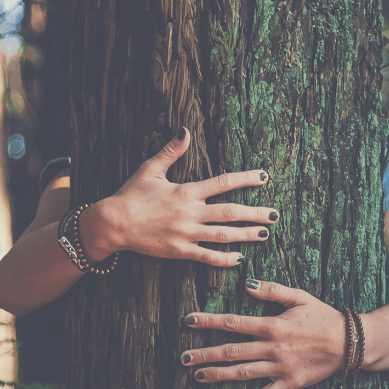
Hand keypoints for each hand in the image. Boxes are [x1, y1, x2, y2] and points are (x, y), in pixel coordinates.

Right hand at [81, 127, 279, 266]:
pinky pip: (206, 257)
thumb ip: (172, 151)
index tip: (264, 177)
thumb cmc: (131, 194)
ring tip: (264, 234)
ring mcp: (186, 234)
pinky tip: (239, 258)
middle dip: (255, 213)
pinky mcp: (179, 251)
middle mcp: (190, 213)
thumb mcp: (150, 168)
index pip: (223, 183)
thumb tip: (185, 130)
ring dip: (245, 235)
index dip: (245, 179)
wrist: (113, 223)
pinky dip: (224, 259)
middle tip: (274, 215)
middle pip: (230, 212)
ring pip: (223, 235)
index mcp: (186, 191)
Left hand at [180, 279, 346, 388]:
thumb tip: (247, 284)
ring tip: (197, 376)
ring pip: (243, 373)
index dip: (209, 321)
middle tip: (183, 357)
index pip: (233, 323)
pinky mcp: (289, 383)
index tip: (189, 321)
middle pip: (231, 351)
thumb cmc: (323, 317)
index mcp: (272, 326)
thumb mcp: (300, 297)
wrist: (350, 343)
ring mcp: (280, 368)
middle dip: (205, 354)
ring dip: (218, 375)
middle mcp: (272, 349)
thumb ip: (273, 290)